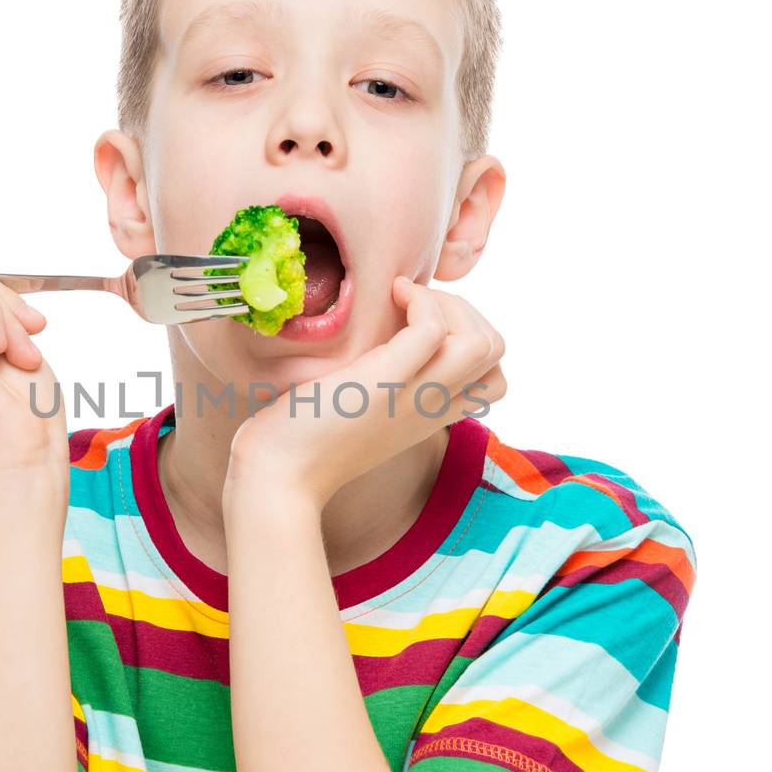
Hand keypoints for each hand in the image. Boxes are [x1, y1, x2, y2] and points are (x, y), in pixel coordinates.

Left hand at [224, 276, 506, 509]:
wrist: (276, 477)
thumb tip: (373, 344)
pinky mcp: (385, 381)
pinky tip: (389, 295)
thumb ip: (378, 386)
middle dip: (465, 311)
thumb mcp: (355, 411)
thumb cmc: (300, 442)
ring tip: (403, 299)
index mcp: (428, 416)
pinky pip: (434, 329)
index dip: (471, 338)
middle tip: (412, 305)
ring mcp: (414, 395)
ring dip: (450, 304)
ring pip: (485, 342)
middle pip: (495, 351)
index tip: (422, 324)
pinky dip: (420, 299)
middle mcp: (430, 408)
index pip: (492, 379)